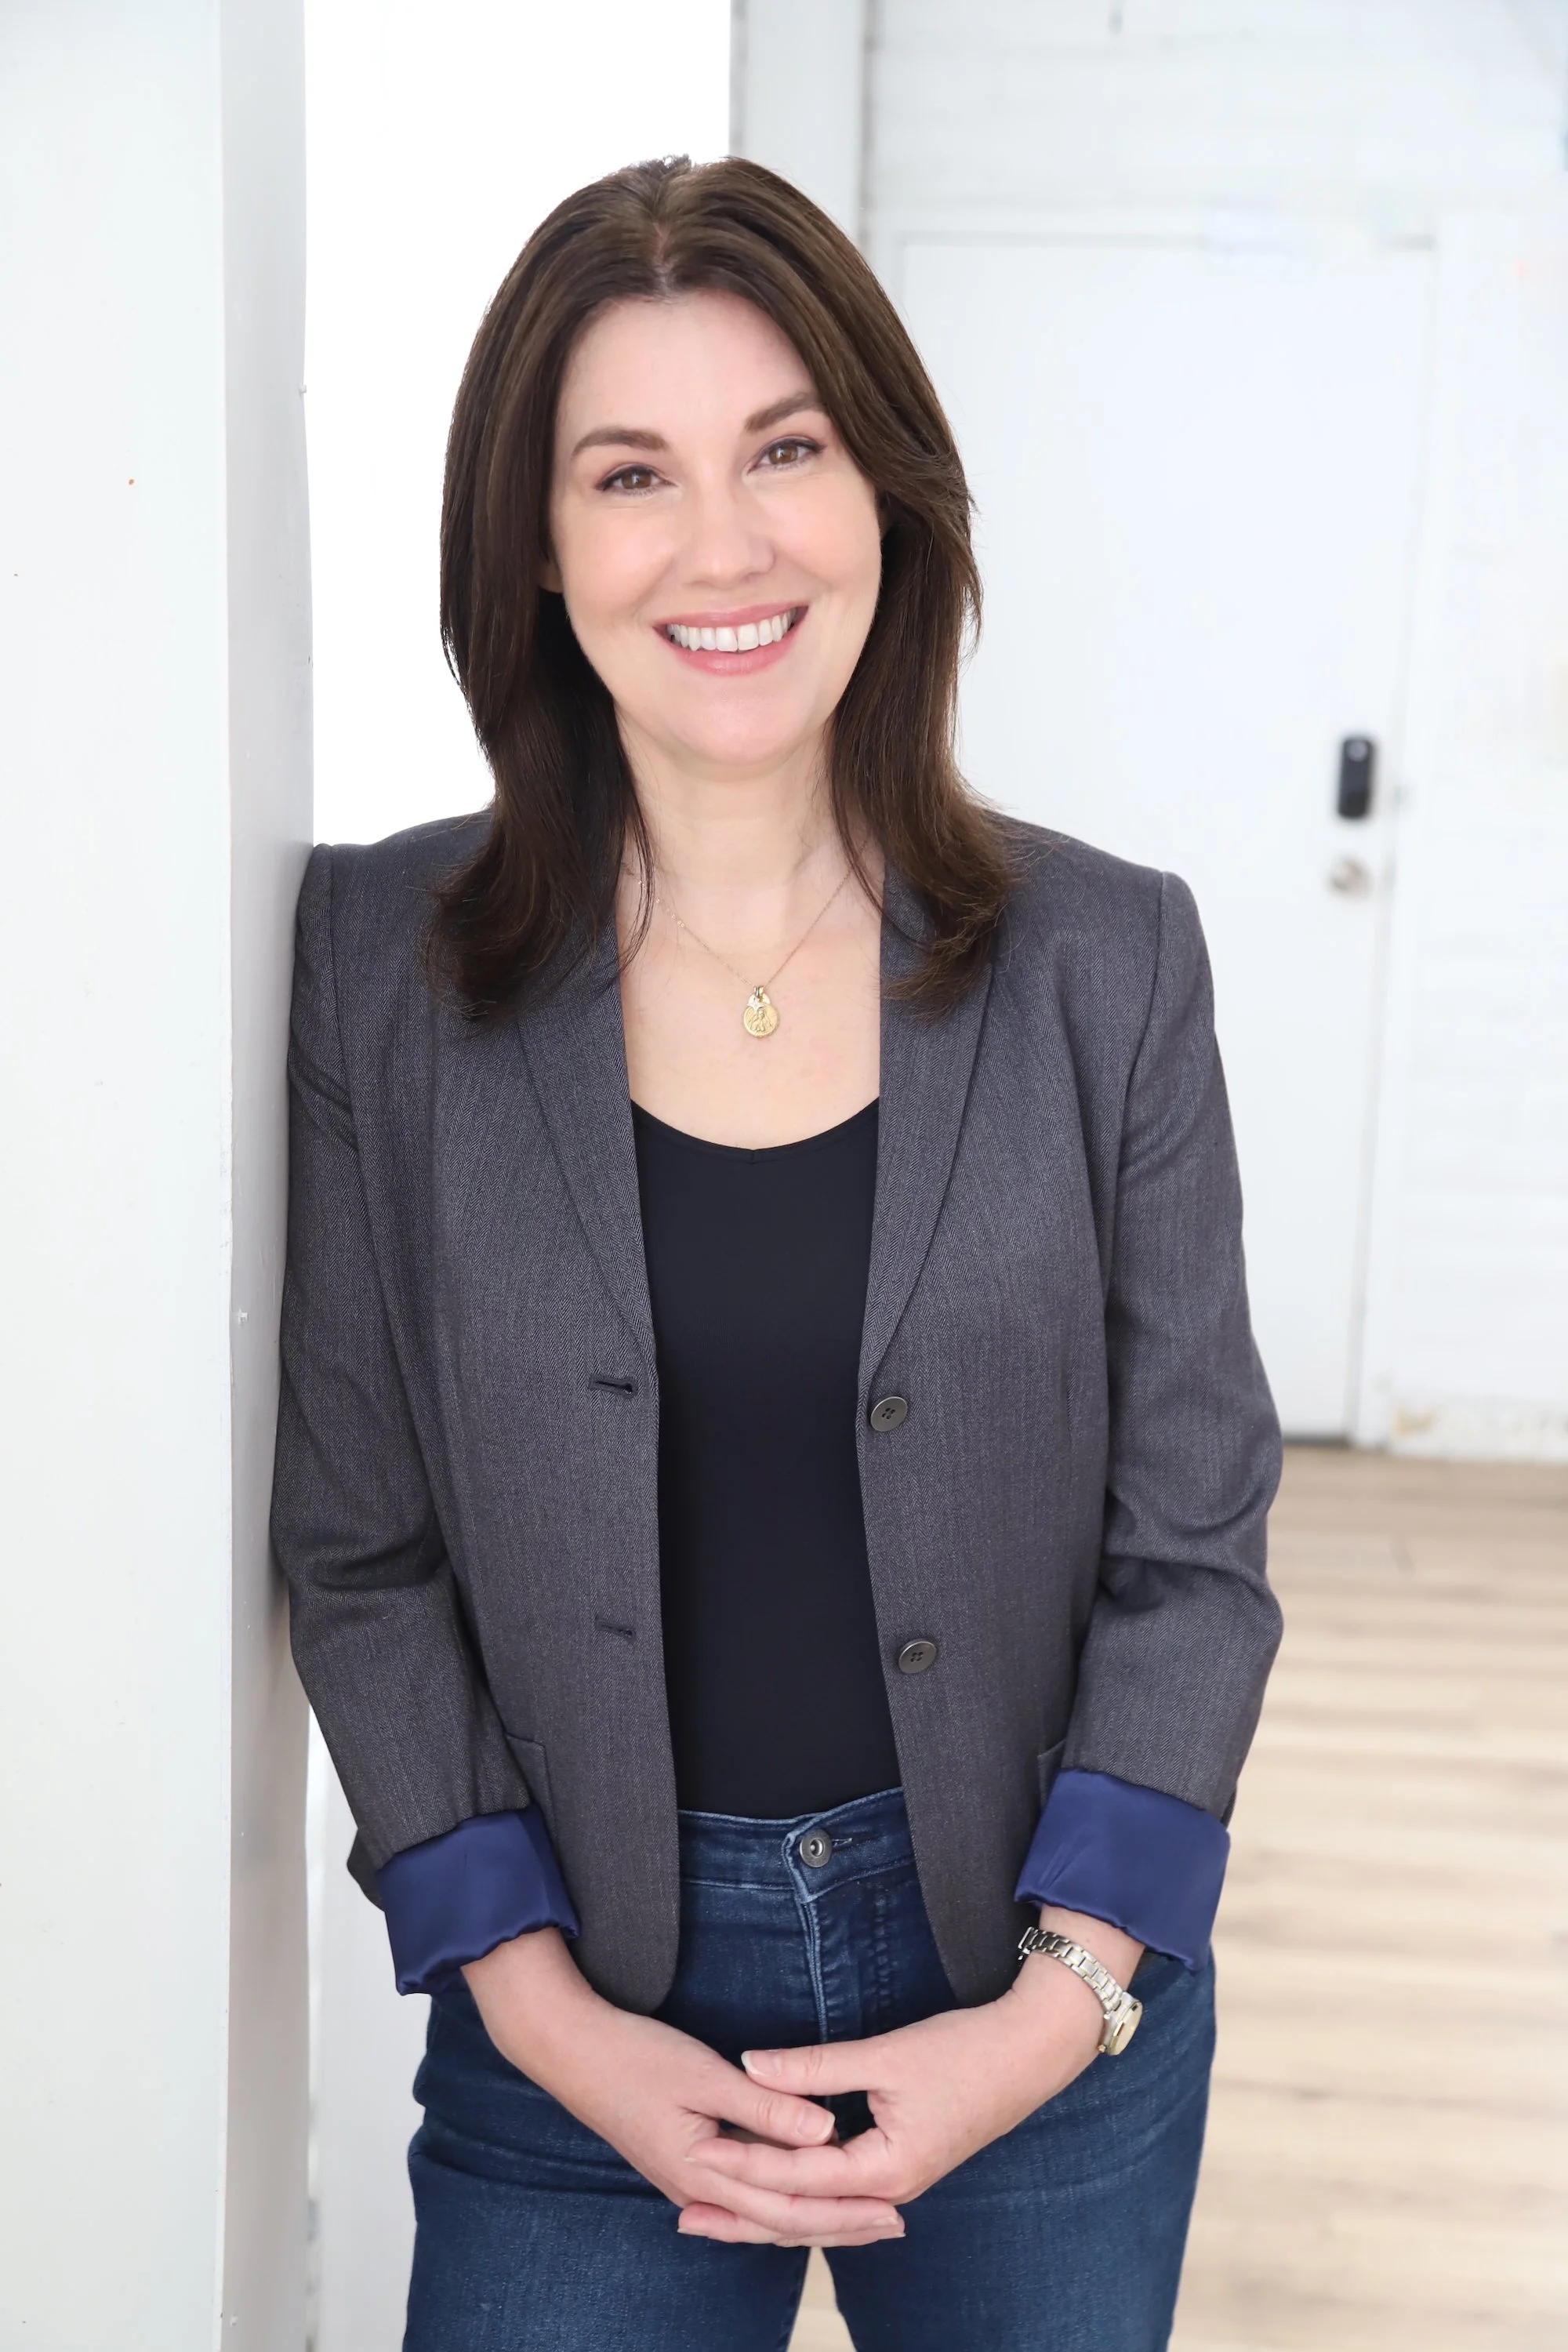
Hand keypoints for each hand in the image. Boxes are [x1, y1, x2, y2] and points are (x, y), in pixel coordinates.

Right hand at [462, 1927, 905, 2247]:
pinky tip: (792, 2200)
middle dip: (838, 2225)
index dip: (843, 2210)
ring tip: (858, 2219)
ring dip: (811, 2217)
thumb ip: (765, 2107)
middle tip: (892, 2224)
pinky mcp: (682, 2161)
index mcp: (705, 2170)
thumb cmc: (633, 2056)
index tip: (890, 2207)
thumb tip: (826, 2132)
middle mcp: (697, 2187)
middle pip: (780, 2221)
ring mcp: (687, 2178)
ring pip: (761, 2213)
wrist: (569, 2052)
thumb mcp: (703, 2074)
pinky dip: (776, 2201)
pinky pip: (741, 2197)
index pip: (789, 2205)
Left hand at [684, 1910, 1141, 2237]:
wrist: (1031, 2054)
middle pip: (802, 2215)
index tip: (694, 2155)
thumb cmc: (964, 2051)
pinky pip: (836, 2196)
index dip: (743, 2165)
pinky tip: (772, 2191)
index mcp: (886, 2169)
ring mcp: (896, 2185)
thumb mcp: (885, 2055)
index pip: (797, 2178)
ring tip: (713, 2212)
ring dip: (766, 2209)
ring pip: (818, 2211)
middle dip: (743, 2214)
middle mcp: (890, 2190)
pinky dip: (798, 2196)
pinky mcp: (899, 2168)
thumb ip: (814, 2066)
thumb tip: (748, 2064)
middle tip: (684, 2212)